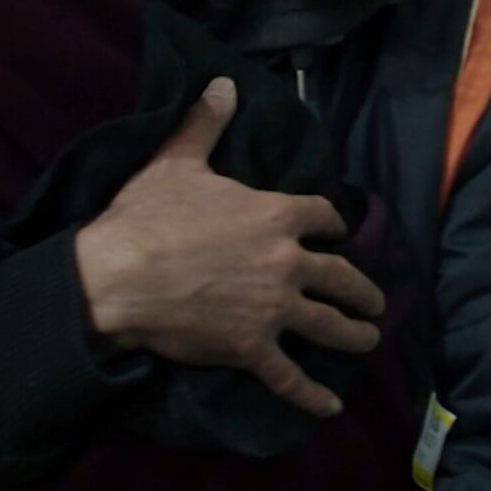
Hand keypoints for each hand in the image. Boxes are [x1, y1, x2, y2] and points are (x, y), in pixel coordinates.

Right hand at [74, 77, 385, 417]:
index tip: (336, 232)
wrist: (117, 276)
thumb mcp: (177, 160)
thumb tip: (222, 83)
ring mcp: (274, 309)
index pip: (323, 216)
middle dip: (361, 289)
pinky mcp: (252, 348)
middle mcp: (287, 261)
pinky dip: (312, 396)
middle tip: (374, 300)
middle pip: (341, 276)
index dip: (332, 224)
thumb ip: (206, 123)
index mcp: (276, 214)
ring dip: (354, 334)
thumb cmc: (146, 217)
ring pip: (330, 325)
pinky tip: (331, 408)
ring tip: (368, 340)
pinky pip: (291, 376)